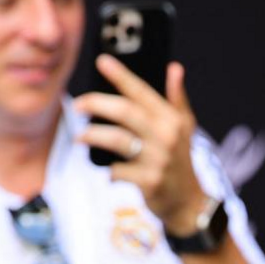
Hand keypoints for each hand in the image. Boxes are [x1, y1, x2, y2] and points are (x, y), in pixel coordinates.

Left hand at [75, 54, 207, 234]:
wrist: (187, 202)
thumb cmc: (180, 160)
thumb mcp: (185, 127)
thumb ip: (177, 98)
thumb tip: (174, 67)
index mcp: (172, 119)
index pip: (142, 92)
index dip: (121, 75)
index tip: (101, 61)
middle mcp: (166, 136)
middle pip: (125, 112)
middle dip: (96, 104)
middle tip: (77, 104)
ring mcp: (158, 160)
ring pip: (117, 140)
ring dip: (92, 136)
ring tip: (79, 137)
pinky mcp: (149, 182)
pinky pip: (117, 171)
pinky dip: (109, 171)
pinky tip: (109, 172)